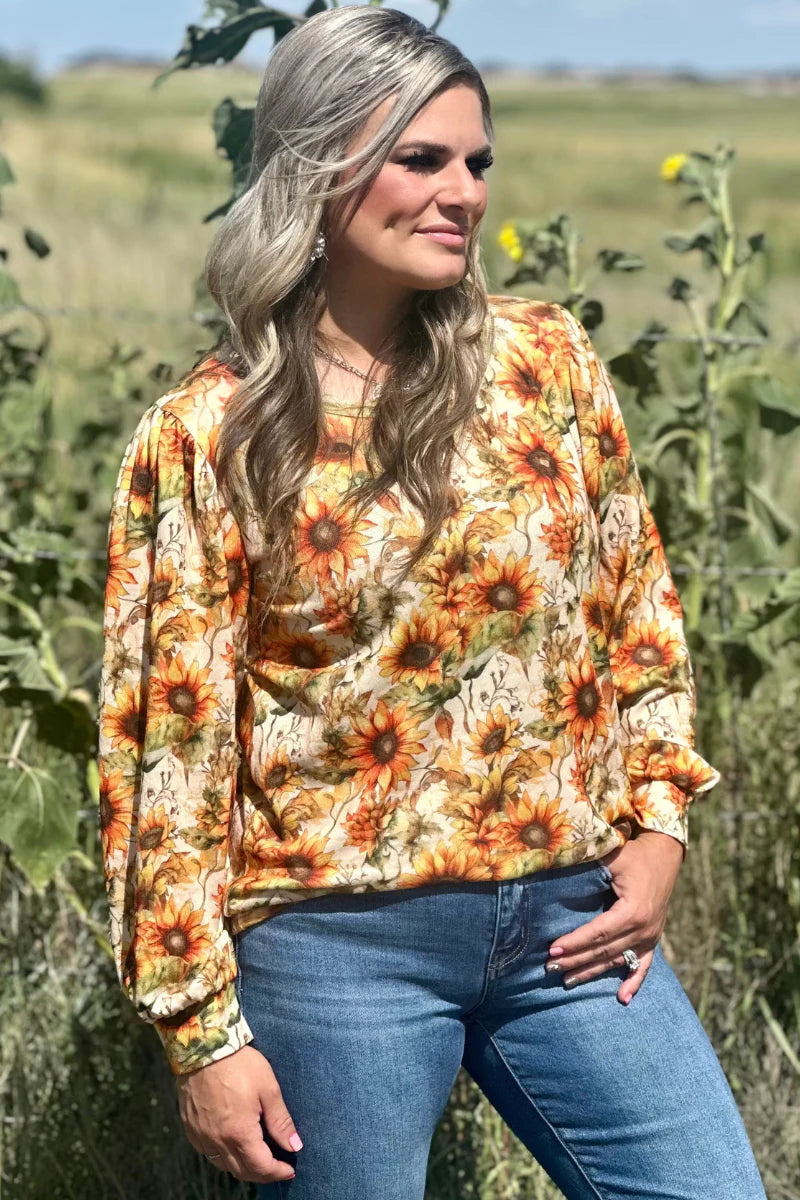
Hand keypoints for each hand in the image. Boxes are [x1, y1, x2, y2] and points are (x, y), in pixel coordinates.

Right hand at [175, 1044, 302, 1183]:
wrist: (202, 1047)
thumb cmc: (239, 1064)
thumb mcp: (268, 1088)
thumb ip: (281, 1121)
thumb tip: (294, 1146)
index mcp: (239, 1133)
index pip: (261, 1167)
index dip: (278, 1172)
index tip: (290, 1169)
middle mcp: (218, 1141)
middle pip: (242, 1172)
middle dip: (262, 1174)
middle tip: (277, 1166)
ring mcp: (201, 1136)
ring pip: (224, 1165)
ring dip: (243, 1167)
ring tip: (258, 1157)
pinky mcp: (191, 1128)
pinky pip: (209, 1153)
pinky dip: (224, 1156)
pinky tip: (234, 1144)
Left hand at [545, 830, 683, 1003]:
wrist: (664, 855)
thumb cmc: (634, 854)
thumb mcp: (613, 857)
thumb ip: (589, 865)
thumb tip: (555, 868)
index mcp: (633, 911)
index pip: (598, 933)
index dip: (575, 942)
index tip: (552, 950)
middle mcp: (644, 929)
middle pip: (604, 951)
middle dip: (575, 960)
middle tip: (550, 969)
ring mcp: (650, 936)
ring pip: (617, 961)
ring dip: (592, 972)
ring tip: (567, 981)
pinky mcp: (653, 939)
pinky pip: (643, 965)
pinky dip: (634, 983)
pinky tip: (622, 999)